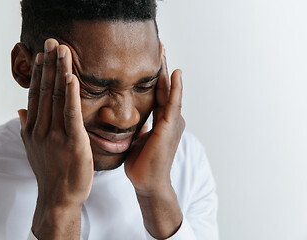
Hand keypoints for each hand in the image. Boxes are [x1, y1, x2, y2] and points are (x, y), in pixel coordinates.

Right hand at [18, 39, 92, 239]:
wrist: (58, 197)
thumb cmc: (50, 172)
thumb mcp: (34, 149)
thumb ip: (27, 127)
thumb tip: (20, 110)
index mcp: (33, 128)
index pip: (36, 94)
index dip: (40, 73)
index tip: (43, 54)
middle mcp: (41, 128)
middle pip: (45, 90)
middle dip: (50, 65)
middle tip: (53, 42)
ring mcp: (55, 134)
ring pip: (57, 97)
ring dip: (60, 72)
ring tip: (62, 50)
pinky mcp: (72, 141)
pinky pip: (70, 114)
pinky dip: (71, 95)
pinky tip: (72, 78)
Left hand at [124, 46, 184, 238]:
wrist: (147, 182)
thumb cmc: (142, 163)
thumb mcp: (139, 137)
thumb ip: (140, 125)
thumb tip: (130, 117)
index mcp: (162, 120)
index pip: (158, 92)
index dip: (155, 74)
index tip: (148, 57)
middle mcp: (170, 118)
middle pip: (165, 87)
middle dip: (161, 66)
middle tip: (159, 45)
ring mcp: (172, 122)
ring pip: (170, 90)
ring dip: (167, 70)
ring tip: (164, 50)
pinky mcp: (169, 128)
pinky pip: (173, 104)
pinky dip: (175, 88)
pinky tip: (174, 73)